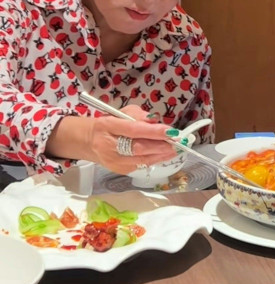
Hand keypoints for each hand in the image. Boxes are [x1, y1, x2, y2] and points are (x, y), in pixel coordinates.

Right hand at [48, 105, 176, 172]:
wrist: (88, 142)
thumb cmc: (108, 124)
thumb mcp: (121, 112)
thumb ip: (139, 116)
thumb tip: (157, 122)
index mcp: (107, 126)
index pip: (133, 130)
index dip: (153, 132)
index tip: (171, 131)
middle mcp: (109, 145)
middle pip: (138, 148)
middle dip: (161, 146)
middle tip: (177, 142)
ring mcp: (113, 161)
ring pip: (141, 160)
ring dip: (161, 154)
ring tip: (176, 149)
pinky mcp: (119, 170)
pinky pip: (141, 165)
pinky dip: (155, 159)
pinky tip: (164, 155)